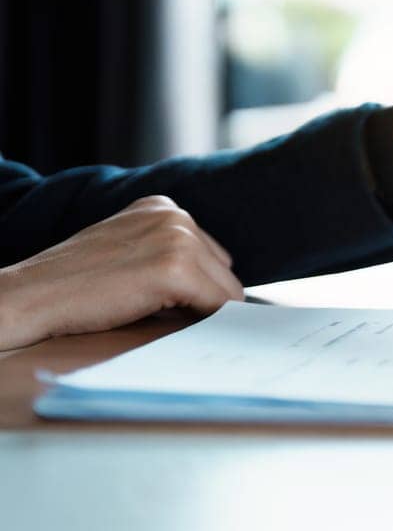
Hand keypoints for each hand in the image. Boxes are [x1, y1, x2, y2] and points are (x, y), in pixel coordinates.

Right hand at [0, 196, 243, 350]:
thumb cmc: (73, 283)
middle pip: (223, 270)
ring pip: (225, 290)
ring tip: (155, 316)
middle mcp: (175, 214)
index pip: (210, 253)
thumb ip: (167, 254)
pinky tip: (169, 324)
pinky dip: (204, 322)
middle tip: (162, 314)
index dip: (196, 285)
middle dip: (202, 298)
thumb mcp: (127, 249)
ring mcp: (176, 238)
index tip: (175, 302)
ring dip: (201, 311)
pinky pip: (218, 304)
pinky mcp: (175, 269)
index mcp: (163, 206)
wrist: (30, 296)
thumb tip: (218, 288)